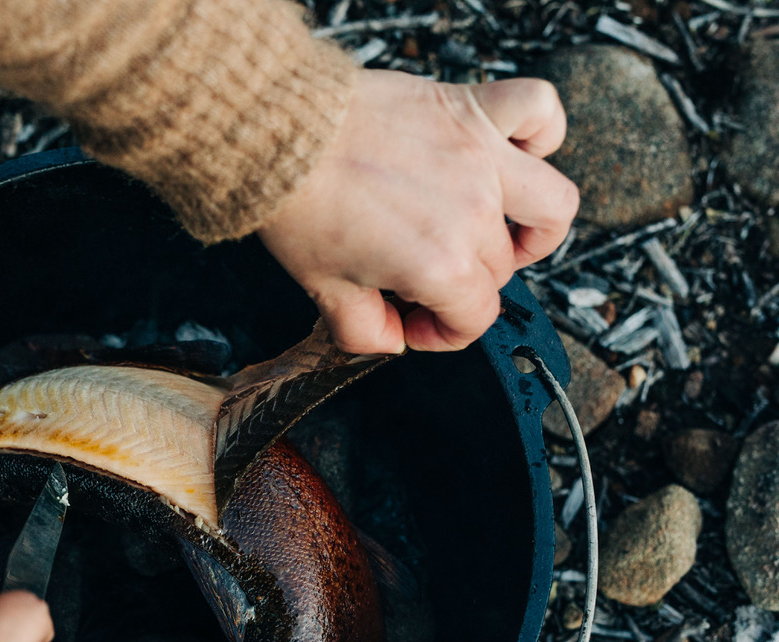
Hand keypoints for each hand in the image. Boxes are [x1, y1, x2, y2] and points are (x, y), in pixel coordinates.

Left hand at [257, 70, 578, 353]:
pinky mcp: (472, 108)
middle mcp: (471, 212)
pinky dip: (541, 131)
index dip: (445, 331)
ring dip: (539, 229)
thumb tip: (393, 341)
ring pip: (553, 203)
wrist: (279, 133)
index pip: (474, 317)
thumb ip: (364, 331)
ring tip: (508, 235)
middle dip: (463, 285)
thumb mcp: (322, 289)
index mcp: (438, 264)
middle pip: (499, 268)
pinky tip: (518, 151)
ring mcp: (479, 157)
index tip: (416, 322)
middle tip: (422, 278)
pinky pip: (540, 110)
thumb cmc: (298, 205)